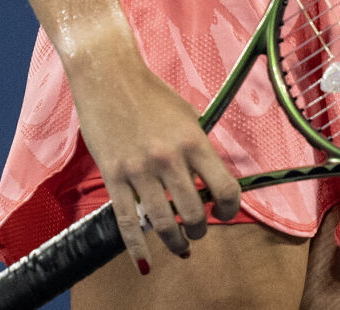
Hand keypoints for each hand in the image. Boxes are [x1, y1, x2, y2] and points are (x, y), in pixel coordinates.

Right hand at [66, 47, 241, 272]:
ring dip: (176, 241)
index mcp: (194, 141)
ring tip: (181, 247)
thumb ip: (198, 148)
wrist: (109, 77)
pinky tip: (146, 261)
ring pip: (164, 222)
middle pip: (194, 211)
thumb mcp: (187, 116)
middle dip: (199, 228)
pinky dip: (137, 247)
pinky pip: (127, 222)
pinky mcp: (114, 176)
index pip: (224, 187)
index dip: (230, 208)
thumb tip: (209, 179)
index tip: (225, 212)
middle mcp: (169, 158)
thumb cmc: (151, 94)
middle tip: (197, 230)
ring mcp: (140, 169)